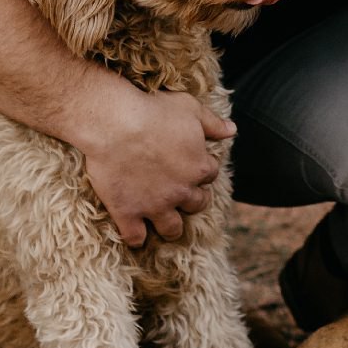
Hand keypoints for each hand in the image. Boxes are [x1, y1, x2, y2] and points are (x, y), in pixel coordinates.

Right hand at [70, 75, 233, 244]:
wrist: (115, 123)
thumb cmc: (154, 110)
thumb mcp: (190, 109)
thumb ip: (213, 123)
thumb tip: (232, 130)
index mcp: (200, 167)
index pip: (210, 174)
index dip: (201, 169)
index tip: (190, 164)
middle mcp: (181, 191)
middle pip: (196, 204)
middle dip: (192, 199)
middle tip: (180, 193)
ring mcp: (154, 205)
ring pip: (172, 228)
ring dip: (171, 226)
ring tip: (165, 222)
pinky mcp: (128, 213)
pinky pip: (135, 238)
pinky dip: (136, 238)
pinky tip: (136, 234)